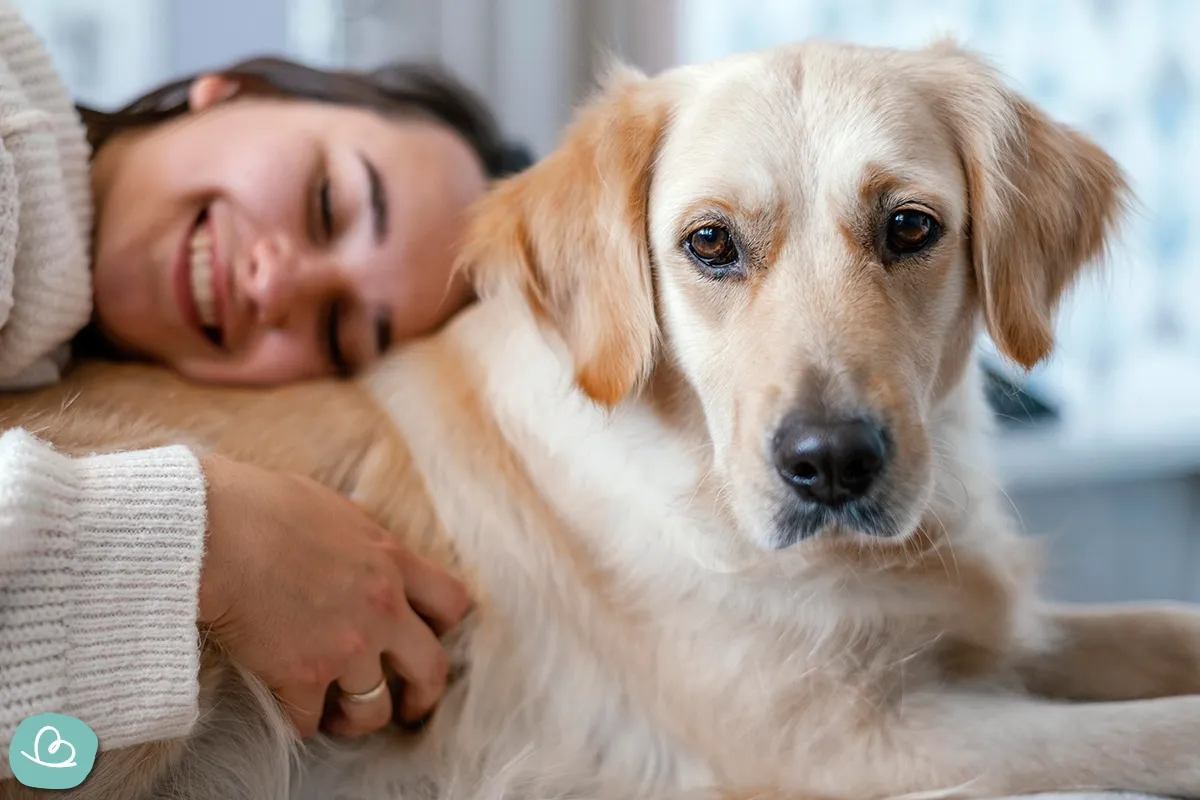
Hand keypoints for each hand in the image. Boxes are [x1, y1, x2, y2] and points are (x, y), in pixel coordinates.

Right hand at [195, 454, 469, 737]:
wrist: (211, 530)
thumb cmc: (258, 505)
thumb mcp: (333, 508)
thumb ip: (358, 540)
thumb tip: (354, 550)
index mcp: (392, 560)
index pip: (451, 602)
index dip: (442, 626)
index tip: (426, 637)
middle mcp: (381, 608)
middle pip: (431, 668)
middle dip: (423, 694)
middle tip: (408, 706)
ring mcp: (346, 647)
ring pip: (374, 709)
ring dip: (358, 717)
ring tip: (340, 716)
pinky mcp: (302, 676)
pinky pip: (310, 720)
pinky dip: (301, 721)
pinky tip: (290, 711)